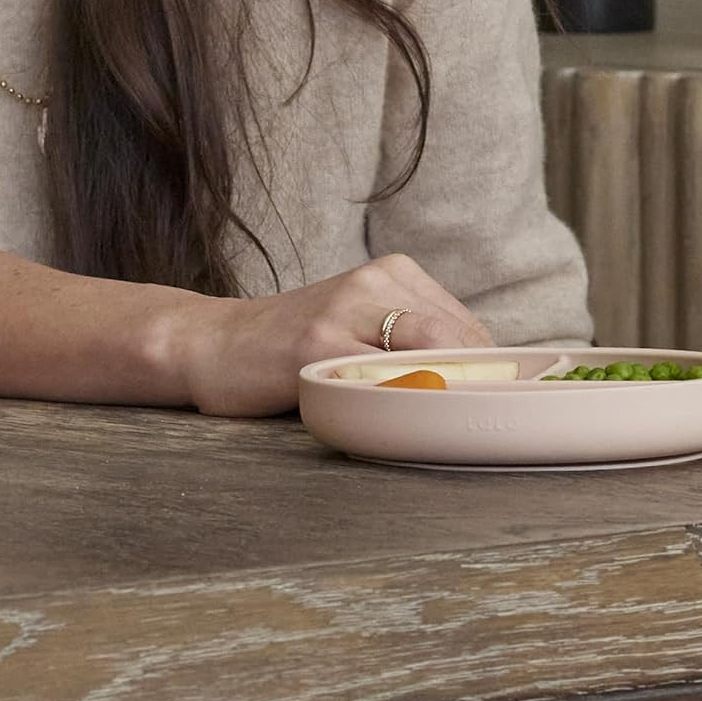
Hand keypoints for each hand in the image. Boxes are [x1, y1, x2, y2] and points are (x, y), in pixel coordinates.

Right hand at [178, 253, 486, 416]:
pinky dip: (402, 402)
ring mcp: (345, 308)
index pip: (468, 327)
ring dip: (447, 392)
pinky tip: (402, 426)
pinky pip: (380, 376)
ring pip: (429, 349)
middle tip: (476, 427)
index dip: (487, 375)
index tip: (486, 411)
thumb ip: (411, 346)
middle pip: (457, 336)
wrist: (214, 343)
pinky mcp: (316, 343)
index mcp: (394, 273)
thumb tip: (480, 386)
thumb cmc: (294, 348)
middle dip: (476, 384)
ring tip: (446, 427)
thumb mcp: (361, 328)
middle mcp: (375, 281)